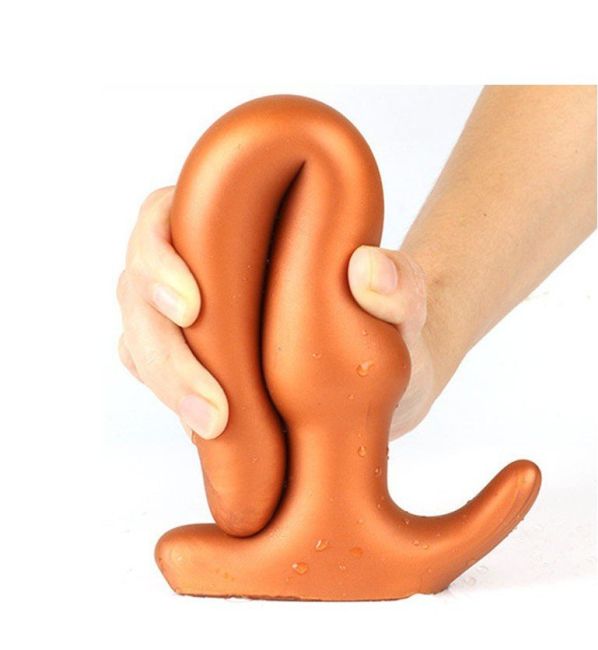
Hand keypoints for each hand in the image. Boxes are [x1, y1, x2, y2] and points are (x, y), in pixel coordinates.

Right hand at [117, 188, 433, 440]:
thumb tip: (368, 268)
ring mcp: (192, 318)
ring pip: (139, 337)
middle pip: (139, 287)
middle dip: (163, 347)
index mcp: (238, 224)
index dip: (159, 256)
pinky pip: (156, 377)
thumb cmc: (390, 328)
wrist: (388, 381)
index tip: (194, 308)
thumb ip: (401, 285)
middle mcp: (203, 266)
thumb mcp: (407, 306)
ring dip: (163, 383)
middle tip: (212, 409)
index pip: (168, 215)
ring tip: (212, 430)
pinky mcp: (196, 365)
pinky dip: (171, 402)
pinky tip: (207, 434)